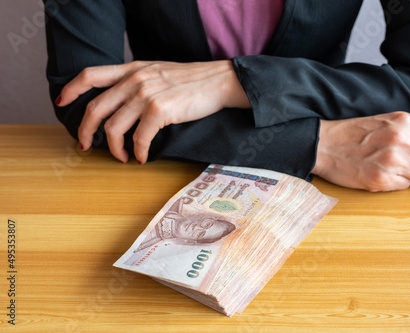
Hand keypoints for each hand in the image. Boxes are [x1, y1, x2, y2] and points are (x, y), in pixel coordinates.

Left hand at [56, 60, 250, 163]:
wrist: (218, 81)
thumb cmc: (191, 81)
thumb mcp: (158, 72)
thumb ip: (137, 81)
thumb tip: (122, 103)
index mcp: (132, 69)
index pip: (91, 74)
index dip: (72, 89)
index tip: (62, 103)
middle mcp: (134, 80)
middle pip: (95, 108)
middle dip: (86, 131)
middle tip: (86, 146)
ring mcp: (146, 94)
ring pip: (114, 128)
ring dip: (115, 149)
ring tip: (122, 157)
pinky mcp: (159, 110)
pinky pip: (139, 138)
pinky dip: (137, 152)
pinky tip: (141, 157)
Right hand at [311, 112, 409, 191]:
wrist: (324, 144)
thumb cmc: (354, 133)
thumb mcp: (387, 122)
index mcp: (405, 123)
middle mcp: (402, 141)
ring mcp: (392, 162)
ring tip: (393, 168)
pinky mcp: (381, 180)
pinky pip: (405, 187)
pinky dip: (396, 183)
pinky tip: (380, 173)